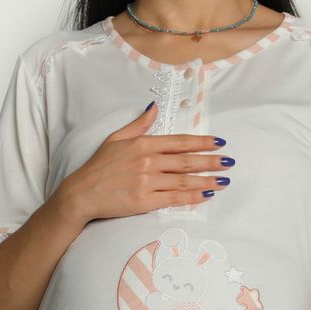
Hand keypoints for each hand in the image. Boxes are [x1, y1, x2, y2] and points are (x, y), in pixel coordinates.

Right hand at [64, 103, 234, 221]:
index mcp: (143, 144)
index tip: (218, 143)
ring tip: (223, 180)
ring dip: (207, 180)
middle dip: (211, 162)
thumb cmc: (98, 167)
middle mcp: (148, 162)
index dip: (202, 142)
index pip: (179, 142)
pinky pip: (175, 198)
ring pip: (184, 181)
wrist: (82, 193)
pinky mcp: (145, 202)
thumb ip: (139, 124)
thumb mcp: (116, 138)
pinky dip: (192, 197)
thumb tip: (154, 108)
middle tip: (229, 162)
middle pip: (187, 161)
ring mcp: (148, 183)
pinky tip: (205, 195)